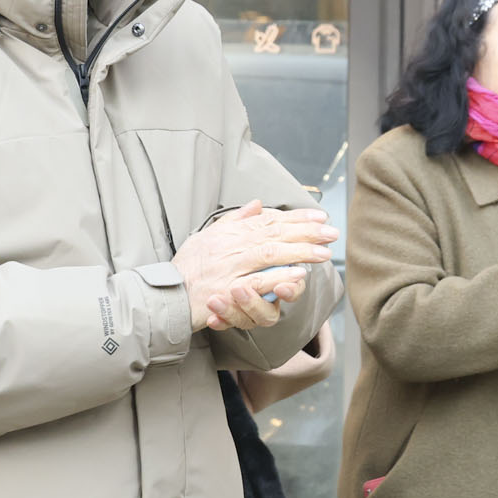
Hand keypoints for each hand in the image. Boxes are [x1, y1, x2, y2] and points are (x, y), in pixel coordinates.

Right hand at [174, 200, 336, 331]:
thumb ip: (234, 220)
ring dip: (300, 252)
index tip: (320, 216)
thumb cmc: (186, 268)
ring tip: (324, 252)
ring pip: (271, 254)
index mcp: (229, 232)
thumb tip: (256, 204)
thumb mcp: (206, 236)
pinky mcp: (228, 289)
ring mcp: (230, 266)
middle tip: (331, 231)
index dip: (296, 217)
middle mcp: (231, 245)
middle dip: (306, 231)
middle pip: (275, 233)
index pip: (269, 220)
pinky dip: (280, 277)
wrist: (166, 294)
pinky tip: (300, 274)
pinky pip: (259, 281)